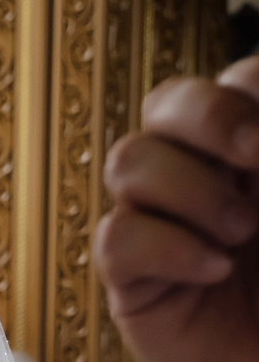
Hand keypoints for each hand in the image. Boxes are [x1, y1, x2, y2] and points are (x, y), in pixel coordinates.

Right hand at [95, 58, 258, 361]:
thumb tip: (251, 149)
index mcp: (248, 152)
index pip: (234, 82)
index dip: (250, 90)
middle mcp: (200, 176)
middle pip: (165, 102)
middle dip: (208, 115)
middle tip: (254, 154)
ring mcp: (158, 225)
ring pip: (130, 161)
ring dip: (190, 190)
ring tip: (240, 232)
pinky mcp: (130, 279)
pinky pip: (117, 238)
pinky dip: (167, 248)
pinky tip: (214, 271)